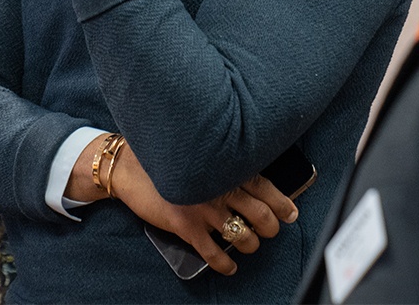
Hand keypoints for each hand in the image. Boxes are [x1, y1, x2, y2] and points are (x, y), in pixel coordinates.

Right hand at [66, 140, 297, 275]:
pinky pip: (214, 253)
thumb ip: (223, 163)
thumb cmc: (165, 156)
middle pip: (261, 216)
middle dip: (270, 228)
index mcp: (225, 166)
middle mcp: (219, 187)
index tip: (291, 213)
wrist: (127, 166)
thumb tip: (250, 182)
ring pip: (243, 236)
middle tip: (269, 230)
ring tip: (249, 245)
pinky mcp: (186, 226)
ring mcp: (203, 208)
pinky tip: (229, 266)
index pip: (266, 187)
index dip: (283, 204)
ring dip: (251, 245)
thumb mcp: (199, 152)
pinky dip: (226, 264)